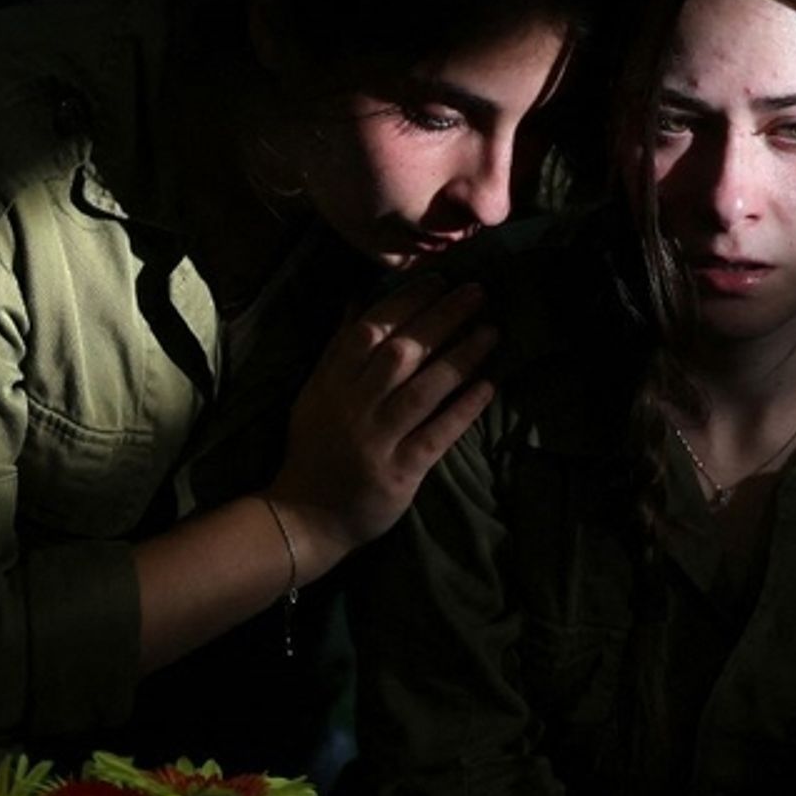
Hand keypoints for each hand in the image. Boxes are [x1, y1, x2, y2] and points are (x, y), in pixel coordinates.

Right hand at [267, 276, 497, 562]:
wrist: (303, 516)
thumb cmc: (316, 449)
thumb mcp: (316, 392)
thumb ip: (339, 347)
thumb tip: (358, 298)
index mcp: (330, 382)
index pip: (369, 330)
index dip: (405, 301)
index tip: (439, 279)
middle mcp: (351, 405)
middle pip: (400, 353)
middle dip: (441, 318)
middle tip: (477, 292)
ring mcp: (375, 439)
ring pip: (422, 390)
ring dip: (460, 357)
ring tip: (492, 331)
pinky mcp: (397, 472)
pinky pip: (435, 435)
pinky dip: (462, 410)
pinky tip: (488, 386)